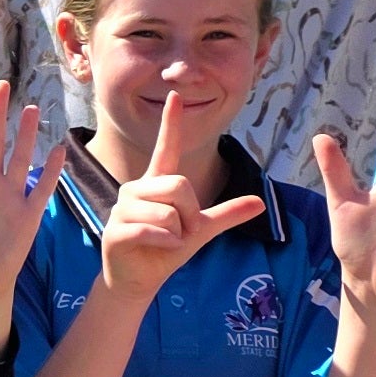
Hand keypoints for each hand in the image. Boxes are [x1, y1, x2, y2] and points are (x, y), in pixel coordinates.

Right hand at [94, 89, 265, 304]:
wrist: (138, 280)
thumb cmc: (166, 250)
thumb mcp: (202, 231)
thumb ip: (226, 215)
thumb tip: (260, 203)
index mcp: (157, 184)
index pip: (167, 148)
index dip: (172, 123)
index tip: (175, 96)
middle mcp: (138, 189)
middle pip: (179, 185)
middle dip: (190, 214)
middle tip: (181, 232)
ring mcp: (123, 208)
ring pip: (168, 211)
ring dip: (177, 233)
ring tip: (165, 241)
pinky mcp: (115, 229)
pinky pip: (153, 229)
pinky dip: (166, 243)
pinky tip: (158, 249)